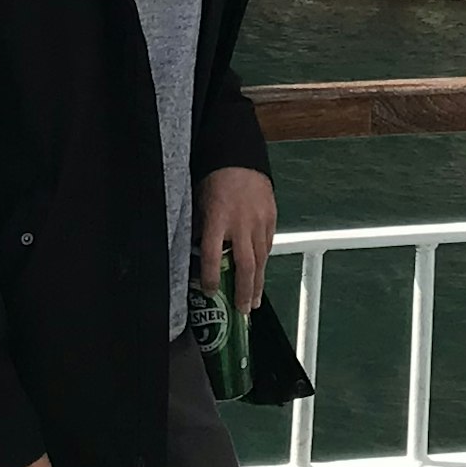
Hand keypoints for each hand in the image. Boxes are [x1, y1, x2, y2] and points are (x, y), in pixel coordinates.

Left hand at [196, 164, 278, 314]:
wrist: (239, 157)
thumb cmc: (214, 178)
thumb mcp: (198, 203)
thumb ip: (199, 228)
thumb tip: (194, 253)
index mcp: (217, 218)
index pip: (212, 255)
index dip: (210, 277)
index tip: (209, 292)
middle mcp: (240, 223)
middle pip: (244, 265)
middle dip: (244, 291)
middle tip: (242, 310)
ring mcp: (258, 222)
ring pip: (261, 259)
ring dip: (258, 283)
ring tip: (254, 301)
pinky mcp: (271, 218)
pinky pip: (268, 245)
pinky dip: (264, 262)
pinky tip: (261, 274)